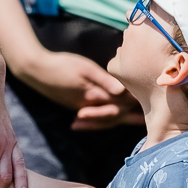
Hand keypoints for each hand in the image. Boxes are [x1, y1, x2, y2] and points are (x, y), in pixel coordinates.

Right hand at [11, 48, 142, 129]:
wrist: (35, 70)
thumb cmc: (61, 65)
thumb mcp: (84, 68)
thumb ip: (104, 80)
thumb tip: (123, 90)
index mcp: (95, 96)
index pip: (121, 102)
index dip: (137, 101)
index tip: (152, 101)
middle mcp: (89, 105)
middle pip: (115, 115)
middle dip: (132, 117)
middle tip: (151, 121)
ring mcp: (80, 106)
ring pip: (104, 118)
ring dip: (119, 120)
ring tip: (134, 122)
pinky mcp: (74, 104)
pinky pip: (92, 117)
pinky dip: (100, 121)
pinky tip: (103, 122)